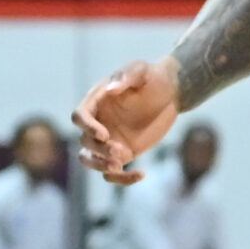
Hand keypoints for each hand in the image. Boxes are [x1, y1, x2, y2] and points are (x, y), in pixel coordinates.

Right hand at [73, 56, 180, 184]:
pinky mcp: (122, 153)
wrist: (170, 93)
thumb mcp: (141, 70)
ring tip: (120, 165)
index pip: (79, 116)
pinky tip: (141, 174)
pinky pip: (113, 172)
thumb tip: (111, 89)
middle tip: (121, 151)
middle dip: (100, 150)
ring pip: (91, 160)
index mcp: (95, 102)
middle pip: (85, 142)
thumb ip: (126, 76)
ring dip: (101, 166)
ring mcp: (107, 140)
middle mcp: (96, 123)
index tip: (104, 134)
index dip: (87, 127)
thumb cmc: (152, 78)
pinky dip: (122, 178)